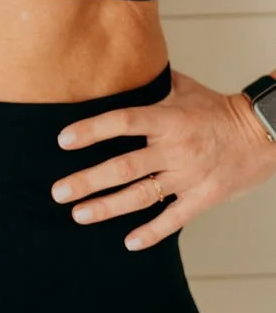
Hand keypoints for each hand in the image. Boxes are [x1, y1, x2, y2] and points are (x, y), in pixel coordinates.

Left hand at [49, 66, 275, 251]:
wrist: (263, 133)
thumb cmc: (218, 109)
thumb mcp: (184, 88)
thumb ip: (150, 84)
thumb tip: (116, 70)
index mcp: (168, 119)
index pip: (122, 122)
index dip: (91, 130)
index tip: (63, 140)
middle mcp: (175, 149)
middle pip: (124, 166)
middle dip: (87, 180)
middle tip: (58, 191)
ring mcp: (189, 176)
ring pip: (141, 196)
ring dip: (107, 207)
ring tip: (79, 214)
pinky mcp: (204, 198)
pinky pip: (175, 219)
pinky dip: (152, 232)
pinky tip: (129, 242)